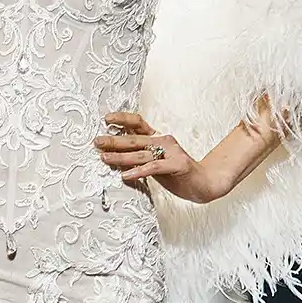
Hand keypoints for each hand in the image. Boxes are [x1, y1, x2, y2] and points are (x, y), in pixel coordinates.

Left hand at [93, 111, 224, 202]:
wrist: (204, 183)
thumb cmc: (178, 174)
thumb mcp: (155, 163)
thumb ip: (139, 157)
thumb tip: (115, 156)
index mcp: (157, 139)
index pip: (138, 123)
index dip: (122, 119)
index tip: (106, 119)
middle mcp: (163, 142)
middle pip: (134, 139)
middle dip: (113, 140)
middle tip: (96, 141)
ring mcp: (171, 153)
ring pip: (140, 154)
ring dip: (120, 156)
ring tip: (104, 157)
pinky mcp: (177, 165)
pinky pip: (154, 168)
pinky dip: (138, 171)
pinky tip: (125, 175)